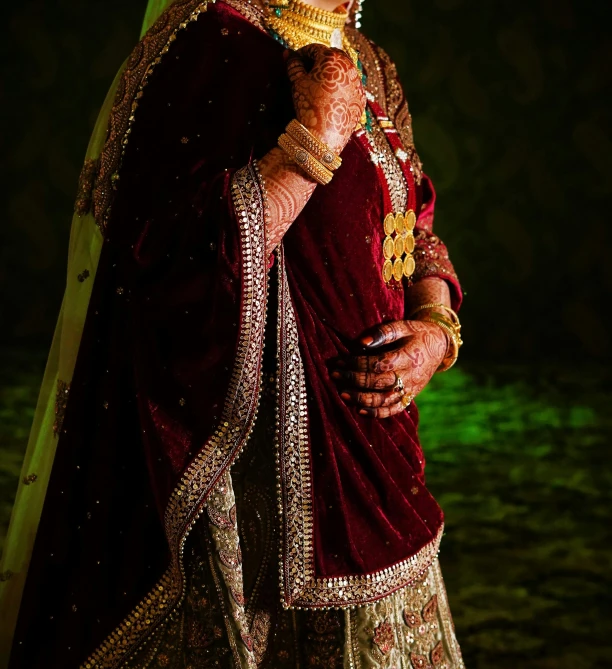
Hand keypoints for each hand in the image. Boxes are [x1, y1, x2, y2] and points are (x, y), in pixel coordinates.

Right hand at [286, 44, 365, 153]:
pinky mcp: (361, 99)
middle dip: (319, 62)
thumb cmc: (309, 106)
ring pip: (344, 71)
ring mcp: (357, 83)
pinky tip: (330, 98)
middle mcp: (349, 67)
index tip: (295, 63)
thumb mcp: (297, 83)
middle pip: (332, 57)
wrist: (323, 135)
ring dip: (331, 74)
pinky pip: (350, 87)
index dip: (302, 54)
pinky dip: (341, 88)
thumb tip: (289, 55)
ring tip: (318, 86)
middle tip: (307, 73)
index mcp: (332, 58)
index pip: (315, 49)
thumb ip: (294, 65)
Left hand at [332, 320, 448, 418]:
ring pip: (384, 400)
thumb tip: (361, 343)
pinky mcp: (410, 397)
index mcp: (408, 357)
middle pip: (378, 383)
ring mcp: (410, 389)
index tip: (339, 362)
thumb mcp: (403, 326)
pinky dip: (377, 413)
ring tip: (342, 394)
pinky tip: (360, 411)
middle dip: (354, 380)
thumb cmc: (416, 333)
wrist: (439, 346)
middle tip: (334, 375)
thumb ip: (383, 333)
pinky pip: (394, 410)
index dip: (357, 364)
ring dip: (361, 399)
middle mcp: (410, 376)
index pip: (378, 364)